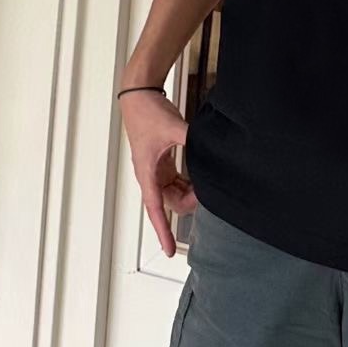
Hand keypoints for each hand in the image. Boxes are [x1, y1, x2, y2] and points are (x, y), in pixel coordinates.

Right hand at [120, 89, 197, 256]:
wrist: (139, 97)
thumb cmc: (148, 113)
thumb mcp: (173, 127)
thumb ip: (191, 139)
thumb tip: (208, 147)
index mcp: (147, 172)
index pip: (155, 209)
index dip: (163, 230)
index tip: (169, 250)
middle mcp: (149, 175)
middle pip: (169, 203)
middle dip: (188, 202)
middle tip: (206, 192)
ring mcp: (155, 170)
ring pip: (173, 194)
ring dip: (189, 193)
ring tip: (205, 184)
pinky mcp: (161, 163)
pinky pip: (175, 182)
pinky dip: (187, 183)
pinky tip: (199, 178)